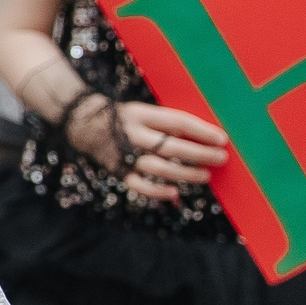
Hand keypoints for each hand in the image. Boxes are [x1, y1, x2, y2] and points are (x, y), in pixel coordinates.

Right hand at [66, 97, 226, 201]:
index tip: (222, 139)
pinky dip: (157, 192)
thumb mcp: (144, 111)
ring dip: (186, 174)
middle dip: (200, 154)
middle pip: (172, 147)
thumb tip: (203, 138)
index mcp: (141, 115)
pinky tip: (175, 193)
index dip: (202, 132)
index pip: (178, 122)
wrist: (83, 124)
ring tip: (205, 176)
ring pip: (160, 168)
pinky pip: (139, 185)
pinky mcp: (118, 171)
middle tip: (220, 158)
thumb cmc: (125, 119)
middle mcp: (133, 134)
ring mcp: (125, 155)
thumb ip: (167, 123)